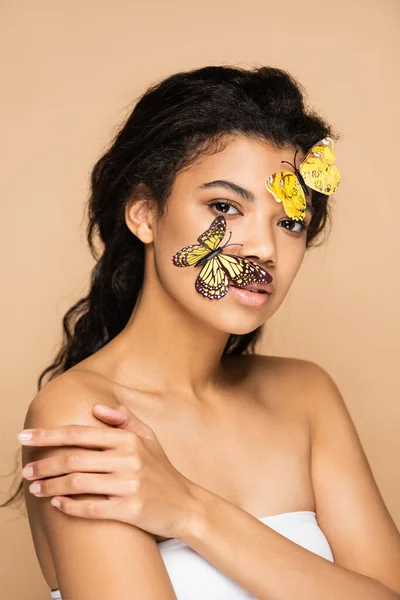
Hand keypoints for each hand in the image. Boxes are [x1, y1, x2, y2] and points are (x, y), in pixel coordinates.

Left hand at [18, 404, 196, 539]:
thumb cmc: (162, 470)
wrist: (186, 504)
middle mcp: (128, 459)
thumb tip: (95, 407)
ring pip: (77, 483)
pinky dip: (70, 506)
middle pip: (73, 459)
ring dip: (50, 486)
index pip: (80, 433)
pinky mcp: (129, 509)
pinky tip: (57, 504)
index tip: (25, 436)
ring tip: (35, 488)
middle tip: (26, 470)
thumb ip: (123, 419)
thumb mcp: (148, 438)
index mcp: (128, 439)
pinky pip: (91, 508)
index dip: (49, 435)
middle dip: (44, 464)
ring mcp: (128, 484)